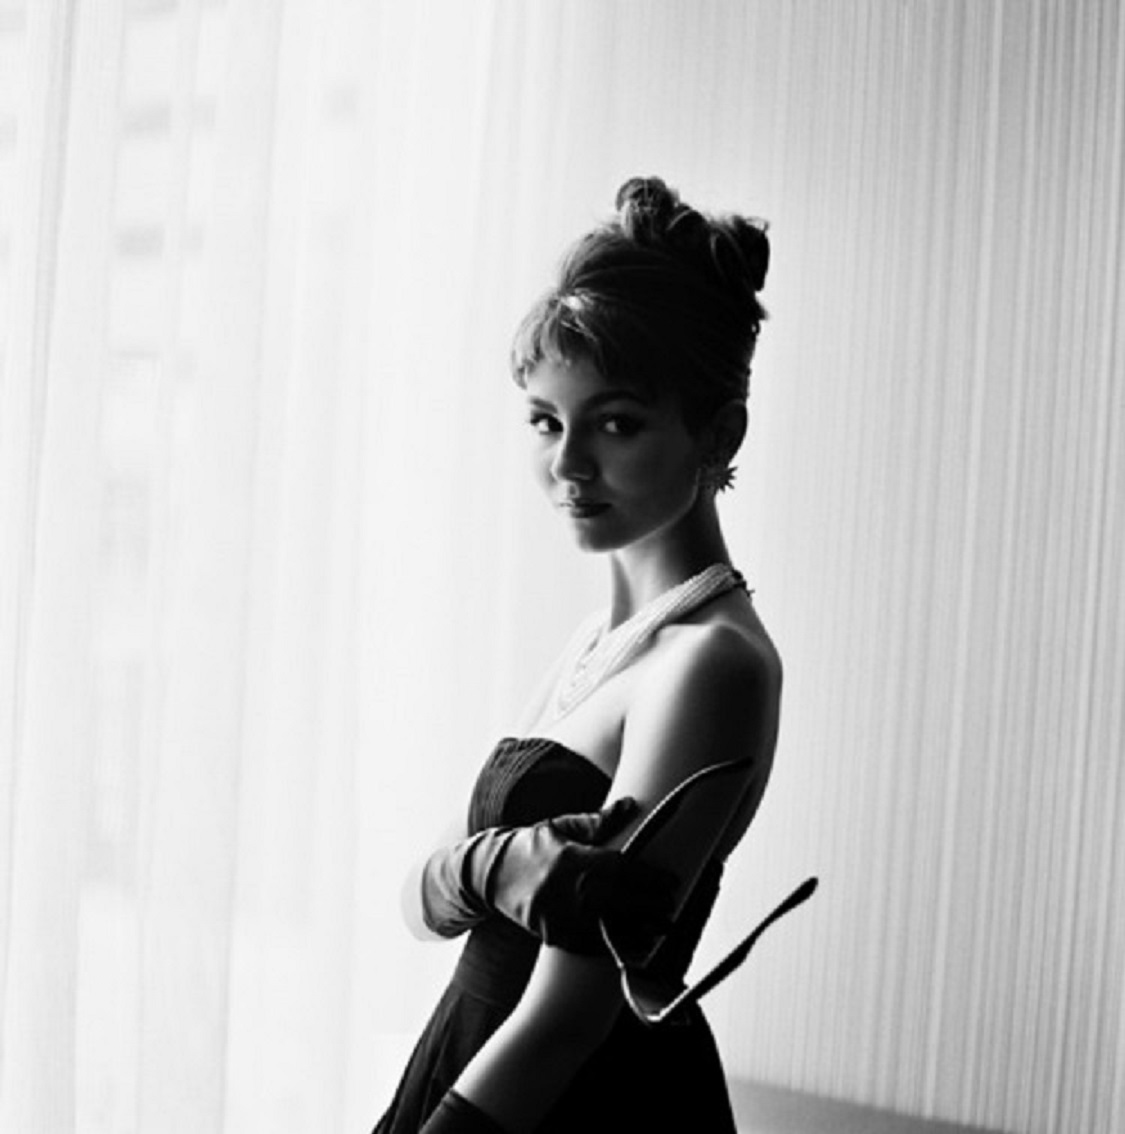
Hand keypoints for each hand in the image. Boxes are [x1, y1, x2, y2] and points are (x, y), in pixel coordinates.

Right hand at [489, 798, 676, 952]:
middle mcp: (564, 888)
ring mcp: (556, 915)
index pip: (619, 868)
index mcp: (570, 857)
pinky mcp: (550, 935)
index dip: (649, 877)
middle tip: (671, 906)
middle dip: (649, 905)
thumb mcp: (561, 826)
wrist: (490, 873)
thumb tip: (630, 805)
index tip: (671, 881)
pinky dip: (612, 946)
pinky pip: (587, 945)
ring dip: (637, 931)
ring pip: (605, 927)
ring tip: (661, 930)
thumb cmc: (533, 845)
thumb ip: (597, 821)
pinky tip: (633, 945)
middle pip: (617, 900)